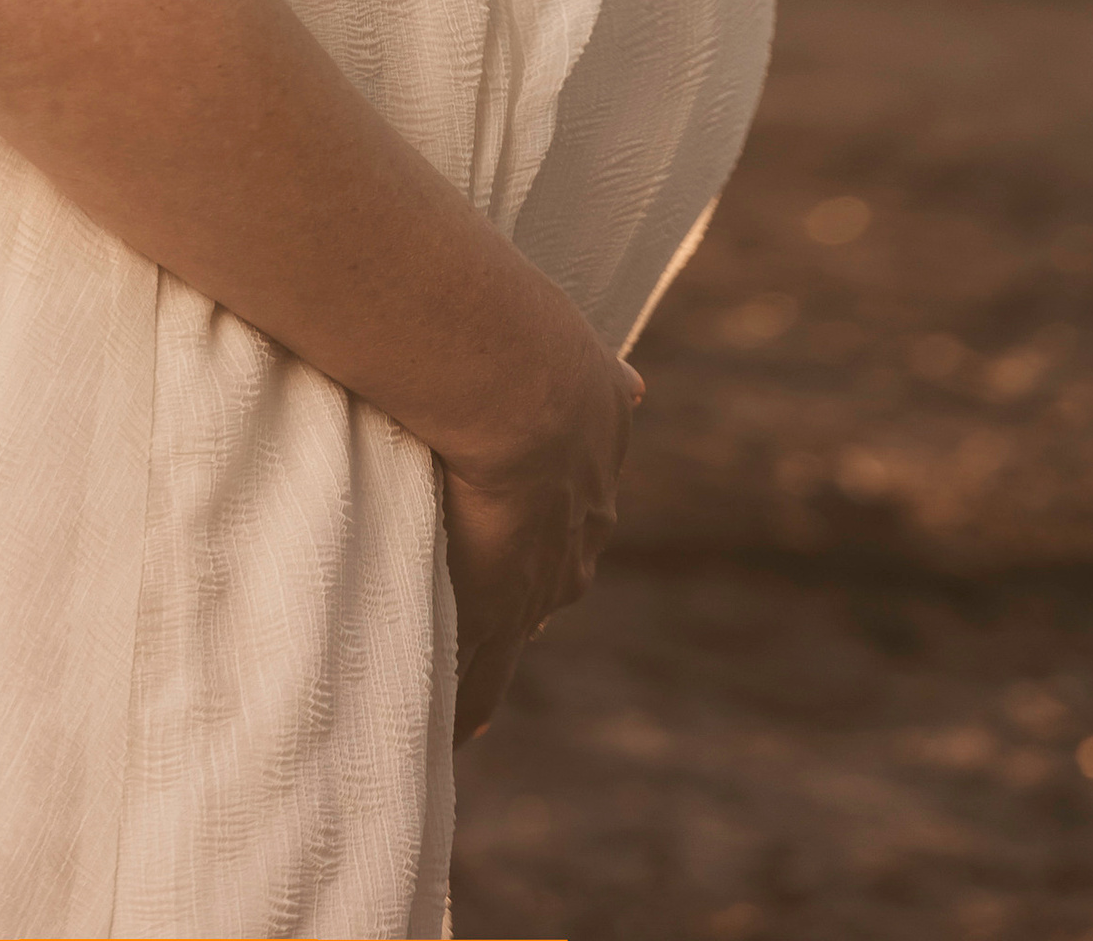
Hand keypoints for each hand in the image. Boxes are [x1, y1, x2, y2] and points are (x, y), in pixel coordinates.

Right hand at [442, 338, 641, 745]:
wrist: (525, 391)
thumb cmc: (541, 359)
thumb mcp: (593, 375)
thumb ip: (607, 390)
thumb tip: (638, 387)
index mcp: (593, 497)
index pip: (570, 541)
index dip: (546, 549)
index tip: (528, 564)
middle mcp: (572, 551)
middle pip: (549, 588)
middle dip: (525, 598)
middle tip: (498, 615)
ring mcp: (531, 587)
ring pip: (511, 641)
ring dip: (488, 656)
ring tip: (470, 692)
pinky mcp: (488, 612)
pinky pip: (477, 677)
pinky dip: (464, 705)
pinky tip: (453, 734)